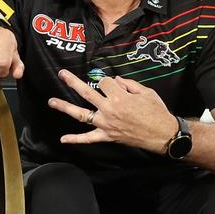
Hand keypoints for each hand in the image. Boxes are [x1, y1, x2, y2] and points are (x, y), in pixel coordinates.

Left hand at [48, 70, 177, 153]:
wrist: (163, 134)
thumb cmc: (156, 111)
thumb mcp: (146, 92)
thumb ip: (129, 84)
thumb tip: (116, 80)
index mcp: (119, 97)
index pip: (105, 82)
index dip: (109, 81)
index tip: (116, 85)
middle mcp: (109, 109)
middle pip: (86, 92)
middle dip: (73, 81)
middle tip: (62, 74)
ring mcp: (105, 124)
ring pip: (81, 114)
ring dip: (65, 107)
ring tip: (51, 101)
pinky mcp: (106, 136)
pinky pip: (88, 138)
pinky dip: (75, 139)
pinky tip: (63, 139)